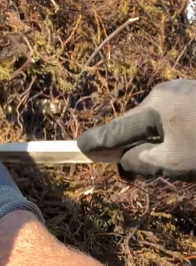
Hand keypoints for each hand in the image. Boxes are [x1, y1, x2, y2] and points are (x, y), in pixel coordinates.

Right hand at [77, 80, 195, 180]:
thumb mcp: (172, 162)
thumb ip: (140, 161)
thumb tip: (125, 159)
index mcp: (155, 105)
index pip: (118, 129)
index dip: (98, 141)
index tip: (81, 147)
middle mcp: (165, 92)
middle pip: (136, 123)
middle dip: (129, 146)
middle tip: (129, 176)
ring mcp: (184, 90)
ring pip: (155, 120)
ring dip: (150, 141)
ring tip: (160, 164)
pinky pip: (172, 116)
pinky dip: (167, 133)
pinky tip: (178, 147)